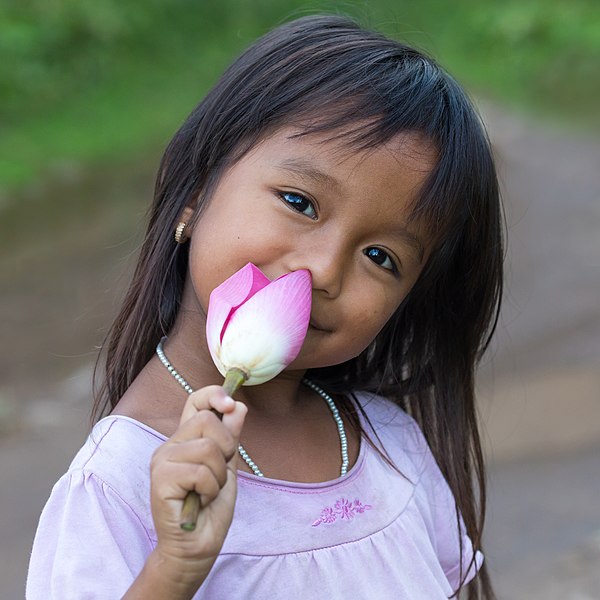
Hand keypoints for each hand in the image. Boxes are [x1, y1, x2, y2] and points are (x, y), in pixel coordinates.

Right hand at [149, 386, 246, 588]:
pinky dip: (210, 489)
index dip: (214, 395)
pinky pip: (200, 471)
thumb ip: (230, 437)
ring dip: (218, 475)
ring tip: (207, 491)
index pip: (195, 401)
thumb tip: (238, 406)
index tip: (230, 405)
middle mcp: (170, 445)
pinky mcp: (160, 479)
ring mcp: (162, 461)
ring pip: (207, 447)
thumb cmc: (211, 507)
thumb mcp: (227, 467)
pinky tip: (200, 501)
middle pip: (207, 420)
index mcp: (185, 439)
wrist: (197, 546)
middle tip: (217, 475)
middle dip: (226, 449)